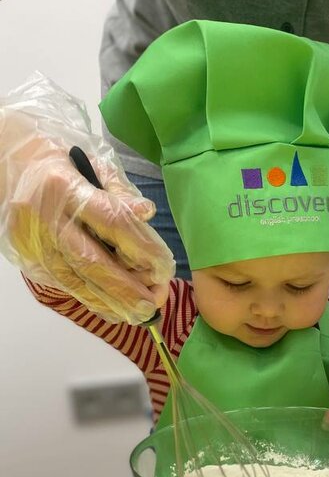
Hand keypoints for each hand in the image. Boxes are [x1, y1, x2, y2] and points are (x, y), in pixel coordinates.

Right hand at [0, 77, 173, 323]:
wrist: (7, 164)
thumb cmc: (58, 163)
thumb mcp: (91, 165)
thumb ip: (120, 192)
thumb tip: (147, 212)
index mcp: (65, 187)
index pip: (111, 221)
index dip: (141, 249)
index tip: (165, 268)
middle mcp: (44, 217)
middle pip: (90, 260)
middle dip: (125, 288)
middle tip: (152, 305)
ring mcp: (32, 241)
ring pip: (75, 279)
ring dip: (110, 301)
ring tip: (139, 313)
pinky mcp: (27, 258)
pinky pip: (64, 284)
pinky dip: (92, 298)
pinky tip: (114, 308)